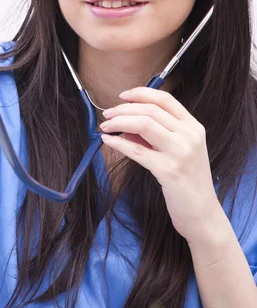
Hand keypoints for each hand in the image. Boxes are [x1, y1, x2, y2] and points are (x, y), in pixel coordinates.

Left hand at [99, 87, 219, 243]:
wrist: (202, 213)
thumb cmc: (187, 181)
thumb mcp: (179, 151)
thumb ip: (156, 134)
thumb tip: (126, 123)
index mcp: (194, 127)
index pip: (165, 99)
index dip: (141, 93)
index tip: (123, 96)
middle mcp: (189, 136)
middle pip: (150, 110)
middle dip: (123, 109)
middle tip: (107, 115)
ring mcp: (180, 152)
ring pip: (143, 124)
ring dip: (119, 122)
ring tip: (105, 126)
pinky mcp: (168, 170)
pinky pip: (137, 150)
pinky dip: (118, 143)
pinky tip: (108, 141)